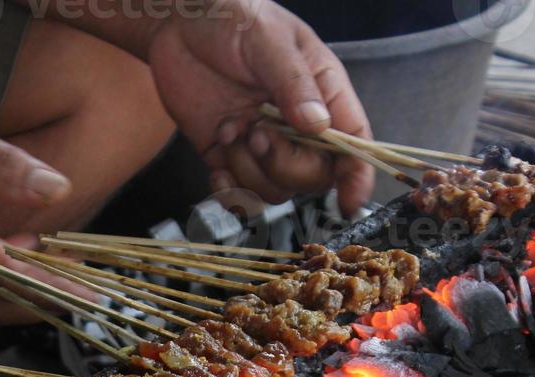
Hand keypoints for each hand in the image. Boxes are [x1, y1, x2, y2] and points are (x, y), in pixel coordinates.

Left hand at [146, 0, 374, 214]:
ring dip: (249, 171)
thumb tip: (318, 125)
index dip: (357, 175)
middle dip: (284, 165)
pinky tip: (218, 162)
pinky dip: (228, 189)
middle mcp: (298, 125)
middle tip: (257, 135)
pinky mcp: (231, 156)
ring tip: (230, 130)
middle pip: (313, 175)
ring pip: (275, 189)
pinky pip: (239, 194)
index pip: (353, 142)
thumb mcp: (268, 38)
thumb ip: (293, 82)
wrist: (177, 22)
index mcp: (322, 93)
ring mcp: (265, 144)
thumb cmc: (231, 16)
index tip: (350, 201)